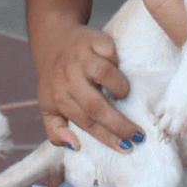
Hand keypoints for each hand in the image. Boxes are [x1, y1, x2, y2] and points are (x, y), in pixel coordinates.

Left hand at [33, 20, 141, 152]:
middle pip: (95, 106)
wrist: (51, 38)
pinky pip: (110, 51)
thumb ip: (55, 131)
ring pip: (102, 73)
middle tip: (138, 134)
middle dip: (119, 123)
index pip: (86, 122)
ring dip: (118, 86)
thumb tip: (74, 147)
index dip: (107, 137)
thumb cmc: (55, 78)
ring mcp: (79, 57)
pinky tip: (116, 66)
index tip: (126, 147)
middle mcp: (67, 78)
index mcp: (58, 98)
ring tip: (122, 93)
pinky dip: (116, 59)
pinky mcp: (91, 39)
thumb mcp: (48, 107)